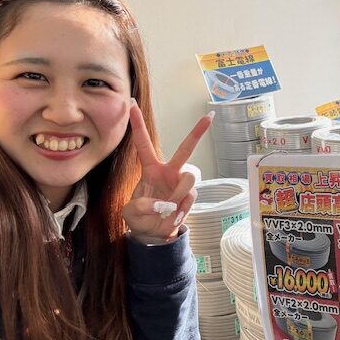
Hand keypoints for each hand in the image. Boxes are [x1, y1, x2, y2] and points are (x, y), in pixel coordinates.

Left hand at [122, 100, 212, 242]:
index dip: (138, 124)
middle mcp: (169, 172)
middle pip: (186, 149)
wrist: (154, 235)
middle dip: (197, 132)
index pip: (143, 144)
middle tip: (209, 117)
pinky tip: (171, 216)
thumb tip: (162, 203)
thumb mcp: (129, 214)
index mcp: (151, 169)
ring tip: (166, 210)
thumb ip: (140, 206)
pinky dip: (178, 209)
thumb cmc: (140, 219)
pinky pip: (189, 197)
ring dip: (177, 194)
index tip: (133, 104)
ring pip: (189, 178)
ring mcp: (182, 184)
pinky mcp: (190, 197)